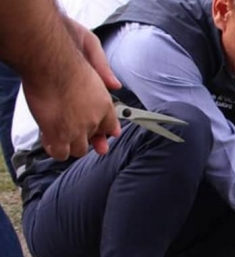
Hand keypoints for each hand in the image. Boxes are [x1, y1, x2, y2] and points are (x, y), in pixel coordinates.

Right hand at [21, 17, 120, 160]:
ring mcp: (78, 129)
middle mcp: (95, 119)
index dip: (104, 131)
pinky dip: (54, 149)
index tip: (103, 135)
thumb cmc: (66, 55)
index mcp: (105, 104)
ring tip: (59, 135)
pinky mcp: (59, 134)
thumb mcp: (95, 56)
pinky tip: (48, 138)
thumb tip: (115, 85)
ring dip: (69, 144)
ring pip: (78, 150)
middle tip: (74, 134)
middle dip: (86, 139)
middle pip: (94, 140)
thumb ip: (105, 71)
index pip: (111, 126)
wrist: (49, 58)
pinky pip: (60, 153)